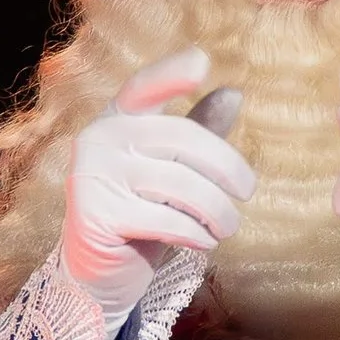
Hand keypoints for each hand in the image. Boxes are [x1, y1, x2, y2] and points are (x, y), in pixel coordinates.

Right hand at [64, 48, 258, 334]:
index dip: (171, 73)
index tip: (201, 64)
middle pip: (183, 137)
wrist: (100, 274)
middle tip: (247, 193)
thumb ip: (199, 133)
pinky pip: (166, 218)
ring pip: (181, 184)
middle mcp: (99, 137)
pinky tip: (204, 242)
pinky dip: (196, 234)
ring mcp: (93, 174)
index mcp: (118, 119)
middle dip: (228, 167)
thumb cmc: (143, 215)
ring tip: (228, 227)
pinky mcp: (96, 213)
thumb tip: (234, 93)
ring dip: (218, 211)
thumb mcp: (173, 170)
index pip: (145, 87)